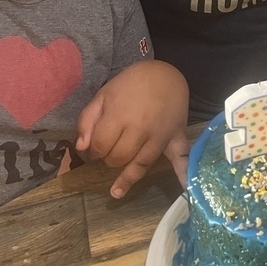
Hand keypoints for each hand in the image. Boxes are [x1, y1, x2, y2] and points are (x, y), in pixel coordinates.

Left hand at [75, 61, 189, 196]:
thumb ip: (88, 120)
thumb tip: (81, 147)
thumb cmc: (131, 83)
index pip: (100, 146)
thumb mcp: (103, 95)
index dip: (92, 151)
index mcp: (119, 116)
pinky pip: (181, 157)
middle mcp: (140, 129)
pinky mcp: (177, 137)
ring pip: (141, 164)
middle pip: (119, 158)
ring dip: (127, 176)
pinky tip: (185, 189)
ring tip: (115, 191)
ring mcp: (160, 135)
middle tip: (107, 153)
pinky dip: (183, 174)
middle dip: (108, 159)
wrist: (165, 74)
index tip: (92, 150)